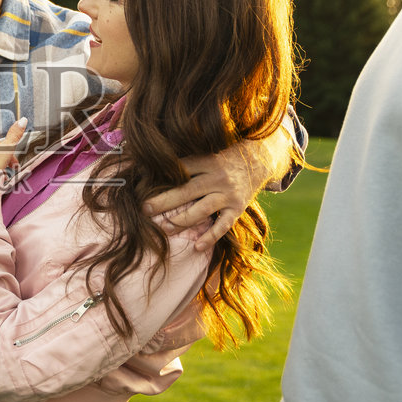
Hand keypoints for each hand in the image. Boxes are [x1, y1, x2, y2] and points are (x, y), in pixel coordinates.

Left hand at [143, 128, 291, 250]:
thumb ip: (186, 163)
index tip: (143, 187)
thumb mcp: (207, 154)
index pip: (182, 169)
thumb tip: (153, 169)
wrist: (258, 160)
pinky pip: (223, 225)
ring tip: (164, 227)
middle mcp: (217, 178)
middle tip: (145, 209)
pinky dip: (210, 237)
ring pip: (202, 210)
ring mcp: (228, 194)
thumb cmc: (223, 159)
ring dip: (182, 220)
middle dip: (164, 201)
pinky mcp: (237, 209)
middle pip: (187, 191)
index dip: (162, 178)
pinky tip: (197, 247)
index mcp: (207, 161)